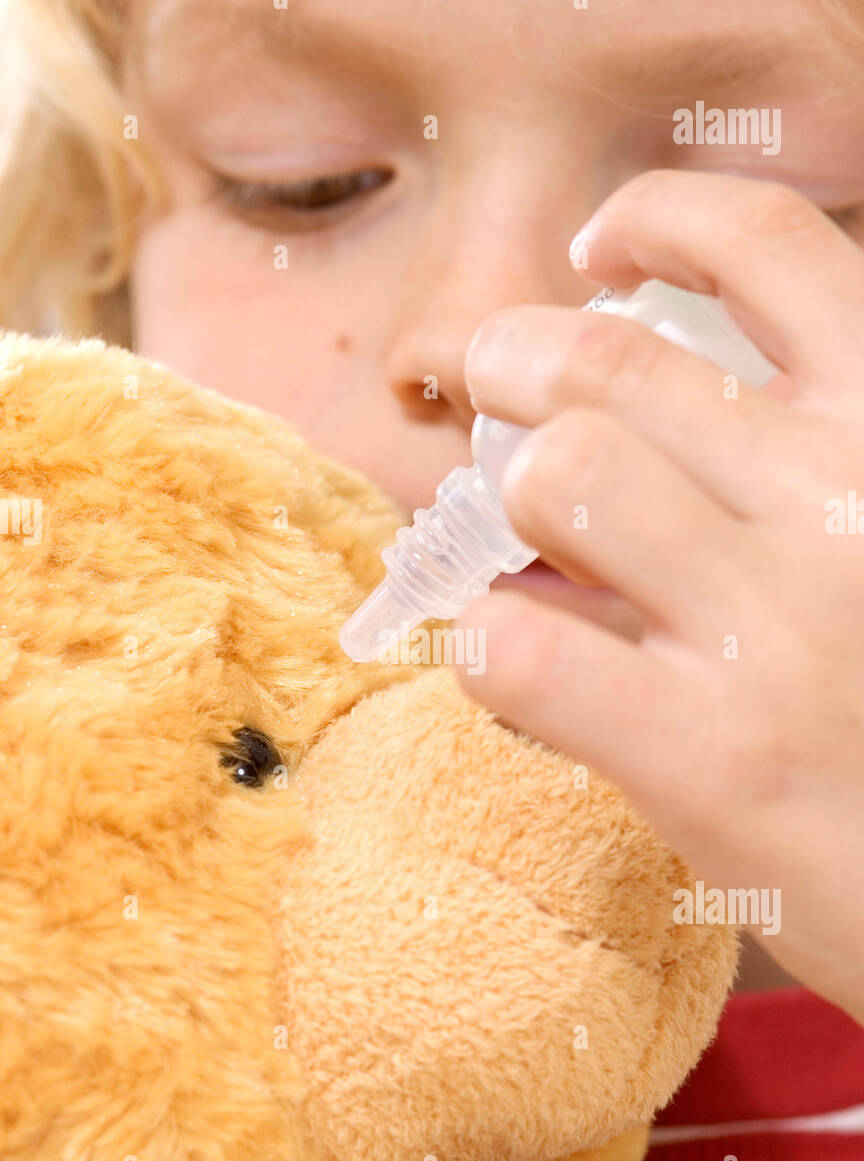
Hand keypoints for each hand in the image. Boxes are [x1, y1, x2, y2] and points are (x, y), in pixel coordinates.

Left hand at [456, 169, 863, 1024]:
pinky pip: (522, 655)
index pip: (772, 244)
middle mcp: (840, 502)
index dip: (660, 218)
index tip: (602, 250)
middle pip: (610, 362)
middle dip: (514, 359)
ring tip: (506, 541)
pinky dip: (483, 649)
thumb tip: (628, 423)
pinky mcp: (707, 758)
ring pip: (560, 479)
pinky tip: (506, 663)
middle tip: (494, 390)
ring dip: (501, 500)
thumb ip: (794, 467)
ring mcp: (772, 630)